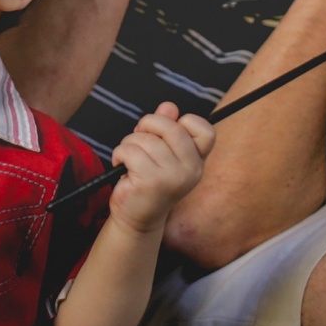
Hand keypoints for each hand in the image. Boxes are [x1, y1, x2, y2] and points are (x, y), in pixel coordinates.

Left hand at [107, 102, 214, 233]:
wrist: (137, 219)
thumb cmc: (148, 181)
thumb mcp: (160, 153)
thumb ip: (166, 128)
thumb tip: (168, 107)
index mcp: (197, 162)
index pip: (206, 131)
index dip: (184, 122)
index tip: (166, 134)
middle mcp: (191, 170)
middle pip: (171, 127)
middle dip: (148, 125)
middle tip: (138, 138)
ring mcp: (172, 177)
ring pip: (145, 139)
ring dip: (129, 143)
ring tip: (129, 159)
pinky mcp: (151, 182)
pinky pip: (129, 150)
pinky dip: (119, 154)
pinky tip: (121, 166)